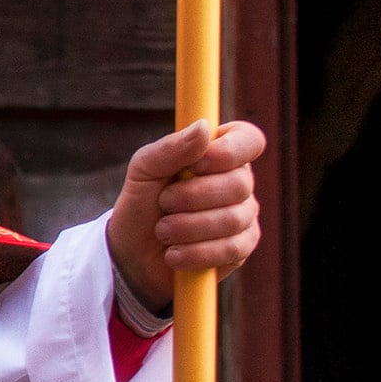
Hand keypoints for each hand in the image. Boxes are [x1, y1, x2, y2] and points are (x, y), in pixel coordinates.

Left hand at [108, 119, 266, 313]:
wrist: (132, 252)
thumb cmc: (141, 203)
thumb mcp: (143, 171)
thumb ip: (170, 148)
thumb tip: (203, 127)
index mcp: (220, 153)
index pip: (248, 140)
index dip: (229, 151)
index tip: (196, 164)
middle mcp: (239, 182)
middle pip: (239, 184)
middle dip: (191, 196)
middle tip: (164, 202)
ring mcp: (245, 215)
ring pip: (233, 219)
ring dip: (187, 227)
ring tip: (162, 231)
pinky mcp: (242, 247)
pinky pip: (231, 248)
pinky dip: (194, 252)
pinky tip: (174, 254)